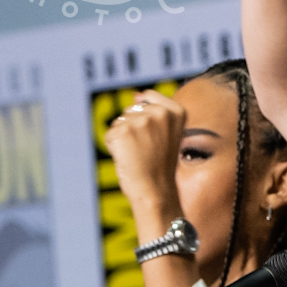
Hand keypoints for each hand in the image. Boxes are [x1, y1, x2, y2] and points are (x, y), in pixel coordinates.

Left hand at [105, 91, 186, 229]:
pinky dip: (114, 147)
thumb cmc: (160, 166)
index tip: (157, 139)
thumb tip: (134, 95)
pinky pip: (110, 134)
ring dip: (124, 138)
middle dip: (133, 129)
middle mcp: (160, 113)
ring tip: (138, 155)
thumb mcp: (165, 133)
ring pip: (119, 122)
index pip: (148, 97)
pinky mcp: (122, 131)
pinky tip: (128, 158)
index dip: (147, 120)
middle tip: (147, 151)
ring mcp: (141, 121)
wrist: (155, 191)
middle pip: (131, 110)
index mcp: (177, 111)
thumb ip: (152, 110)